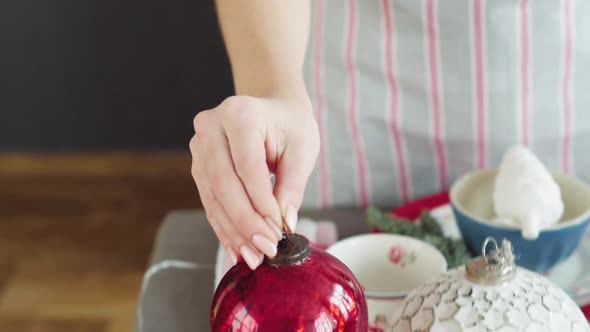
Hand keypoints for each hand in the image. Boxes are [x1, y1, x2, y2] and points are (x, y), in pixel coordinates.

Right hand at [190, 95, 318, 269]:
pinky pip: (209, 200)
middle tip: (264, 250)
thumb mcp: (303, 149)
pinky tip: (237, 247)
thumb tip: (285, 223)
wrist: (272, 108)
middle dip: (245, 222)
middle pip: (224, 183)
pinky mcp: (199, 164)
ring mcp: (200, 146)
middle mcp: (211, 127)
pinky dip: (224, 225)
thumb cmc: (290, 125)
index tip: (277, 231)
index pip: (247, 166)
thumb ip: (293, 186)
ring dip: (232, 230)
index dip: (261, 202)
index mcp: (239, 114)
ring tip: (251, 257)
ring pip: (213, 196)